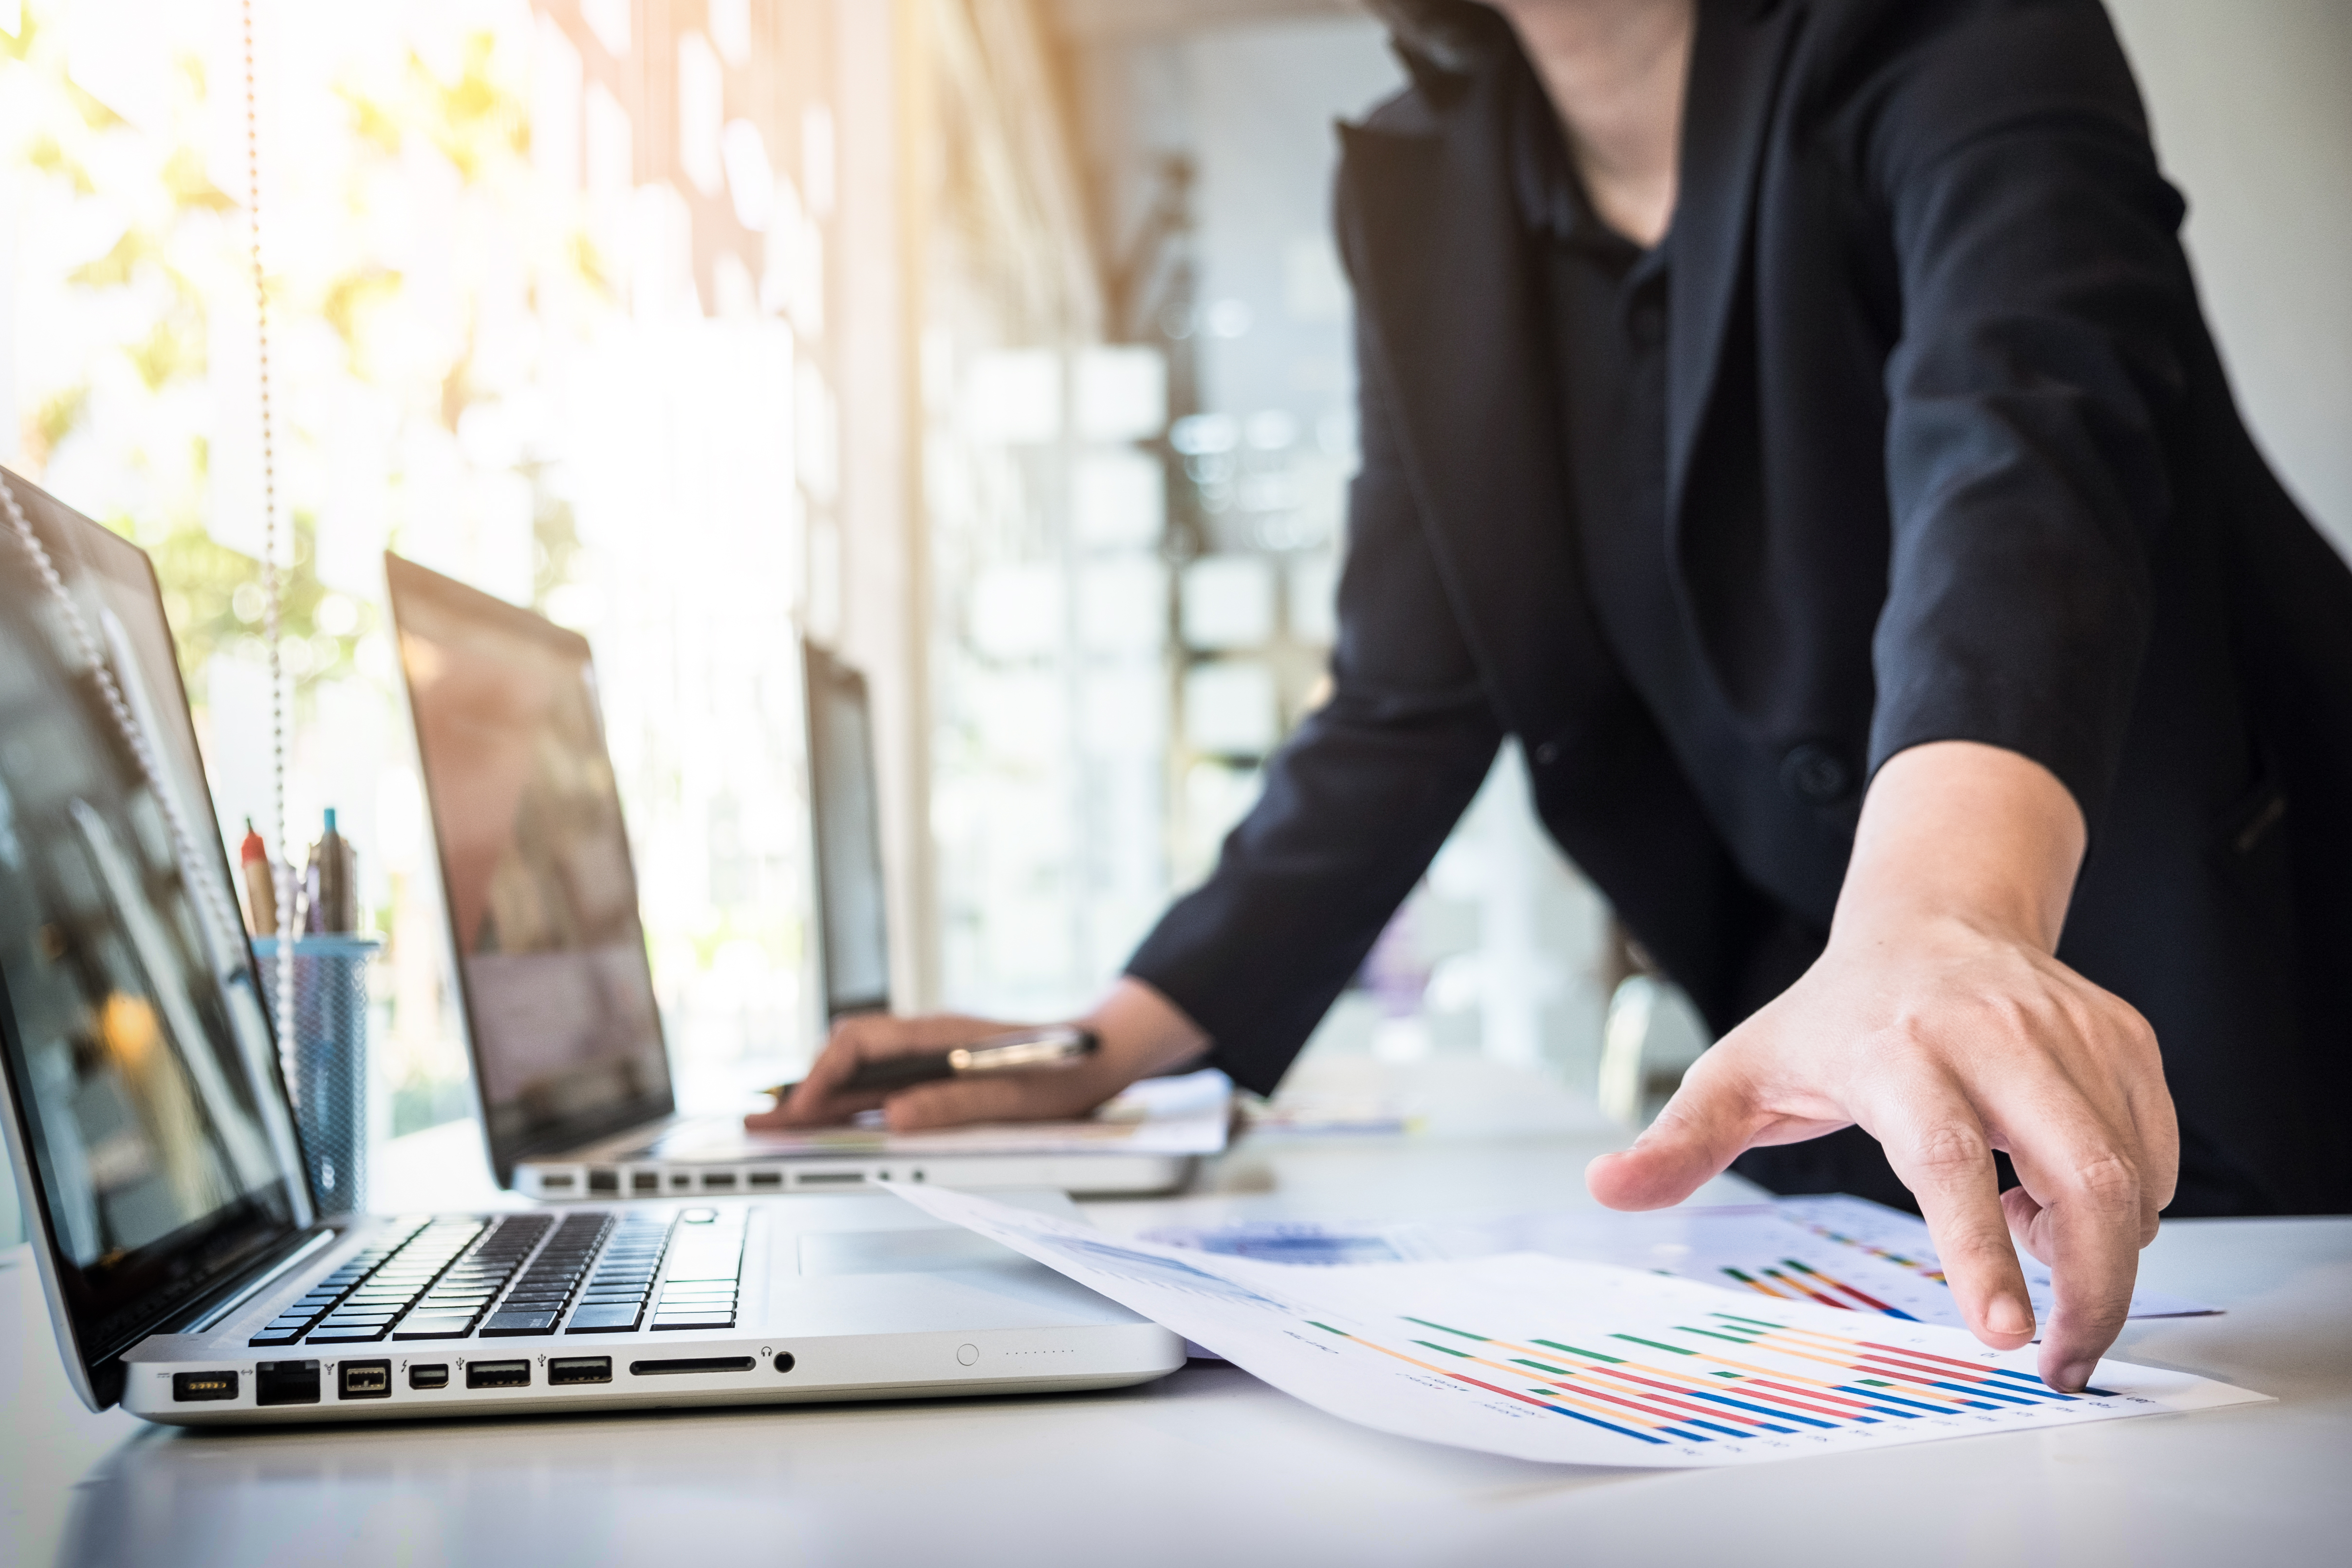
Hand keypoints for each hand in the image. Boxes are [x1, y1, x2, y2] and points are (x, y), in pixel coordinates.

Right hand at [746, 977, 1210, 1132]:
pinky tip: (830, 1123)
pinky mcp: (935, 1072)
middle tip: (761, 1125)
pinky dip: (847, 1102)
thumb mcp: (1014, 1095)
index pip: (858, 1045)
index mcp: (938, 1034)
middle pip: (847, 1056)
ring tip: (777, 1126)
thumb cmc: (1061, 1071)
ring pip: (859, 1071)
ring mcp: (928, 1054)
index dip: (821, 1080)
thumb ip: (957, 1102)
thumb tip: (897, 1118)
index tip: (798, 1114)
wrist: (1098, 1055)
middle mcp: (926, 1038)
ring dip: (820, 1097)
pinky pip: (880, 1084)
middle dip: (803, 1089)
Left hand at [1587, 742, 2177, 1389]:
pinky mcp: (2122, 1038)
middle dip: (2092, 1287)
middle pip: (2080, 1173)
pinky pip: (2153, 1149)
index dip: (1978, 1252)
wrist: (1932, 914)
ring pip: (2129, 1172)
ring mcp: (2070, 1032)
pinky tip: (2061, 1197)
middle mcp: (1994, 1034)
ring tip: (2038, 1248)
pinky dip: (2128, 1203)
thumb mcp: (1741, 1067)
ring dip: (2102, 1245)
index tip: (2004, 1335)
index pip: (1948, 1161)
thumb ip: (1680, 1139)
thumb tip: (1606, 1187)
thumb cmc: (1832, 1011)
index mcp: (1895, 1049)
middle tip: (2063, 1359)